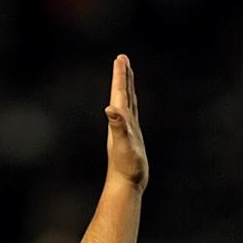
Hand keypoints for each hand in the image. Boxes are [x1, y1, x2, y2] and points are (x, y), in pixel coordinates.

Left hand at [104, 55, 148, 191]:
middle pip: (122, 94)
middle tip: (123, 59)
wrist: (125, 184)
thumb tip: (110, 109)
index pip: (119, 93)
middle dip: (123, 77)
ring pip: (127, 104)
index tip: (121, 58)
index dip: (120, 75)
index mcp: (119, 120)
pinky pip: (133, 117)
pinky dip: (133, 107)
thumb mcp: (123, 144)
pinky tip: (132, 107)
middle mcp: (121, 123)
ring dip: (127, 90)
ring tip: (128, 77)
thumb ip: (117, 126)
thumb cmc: (126, 166)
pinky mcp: (132, 139)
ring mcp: (127, 130)